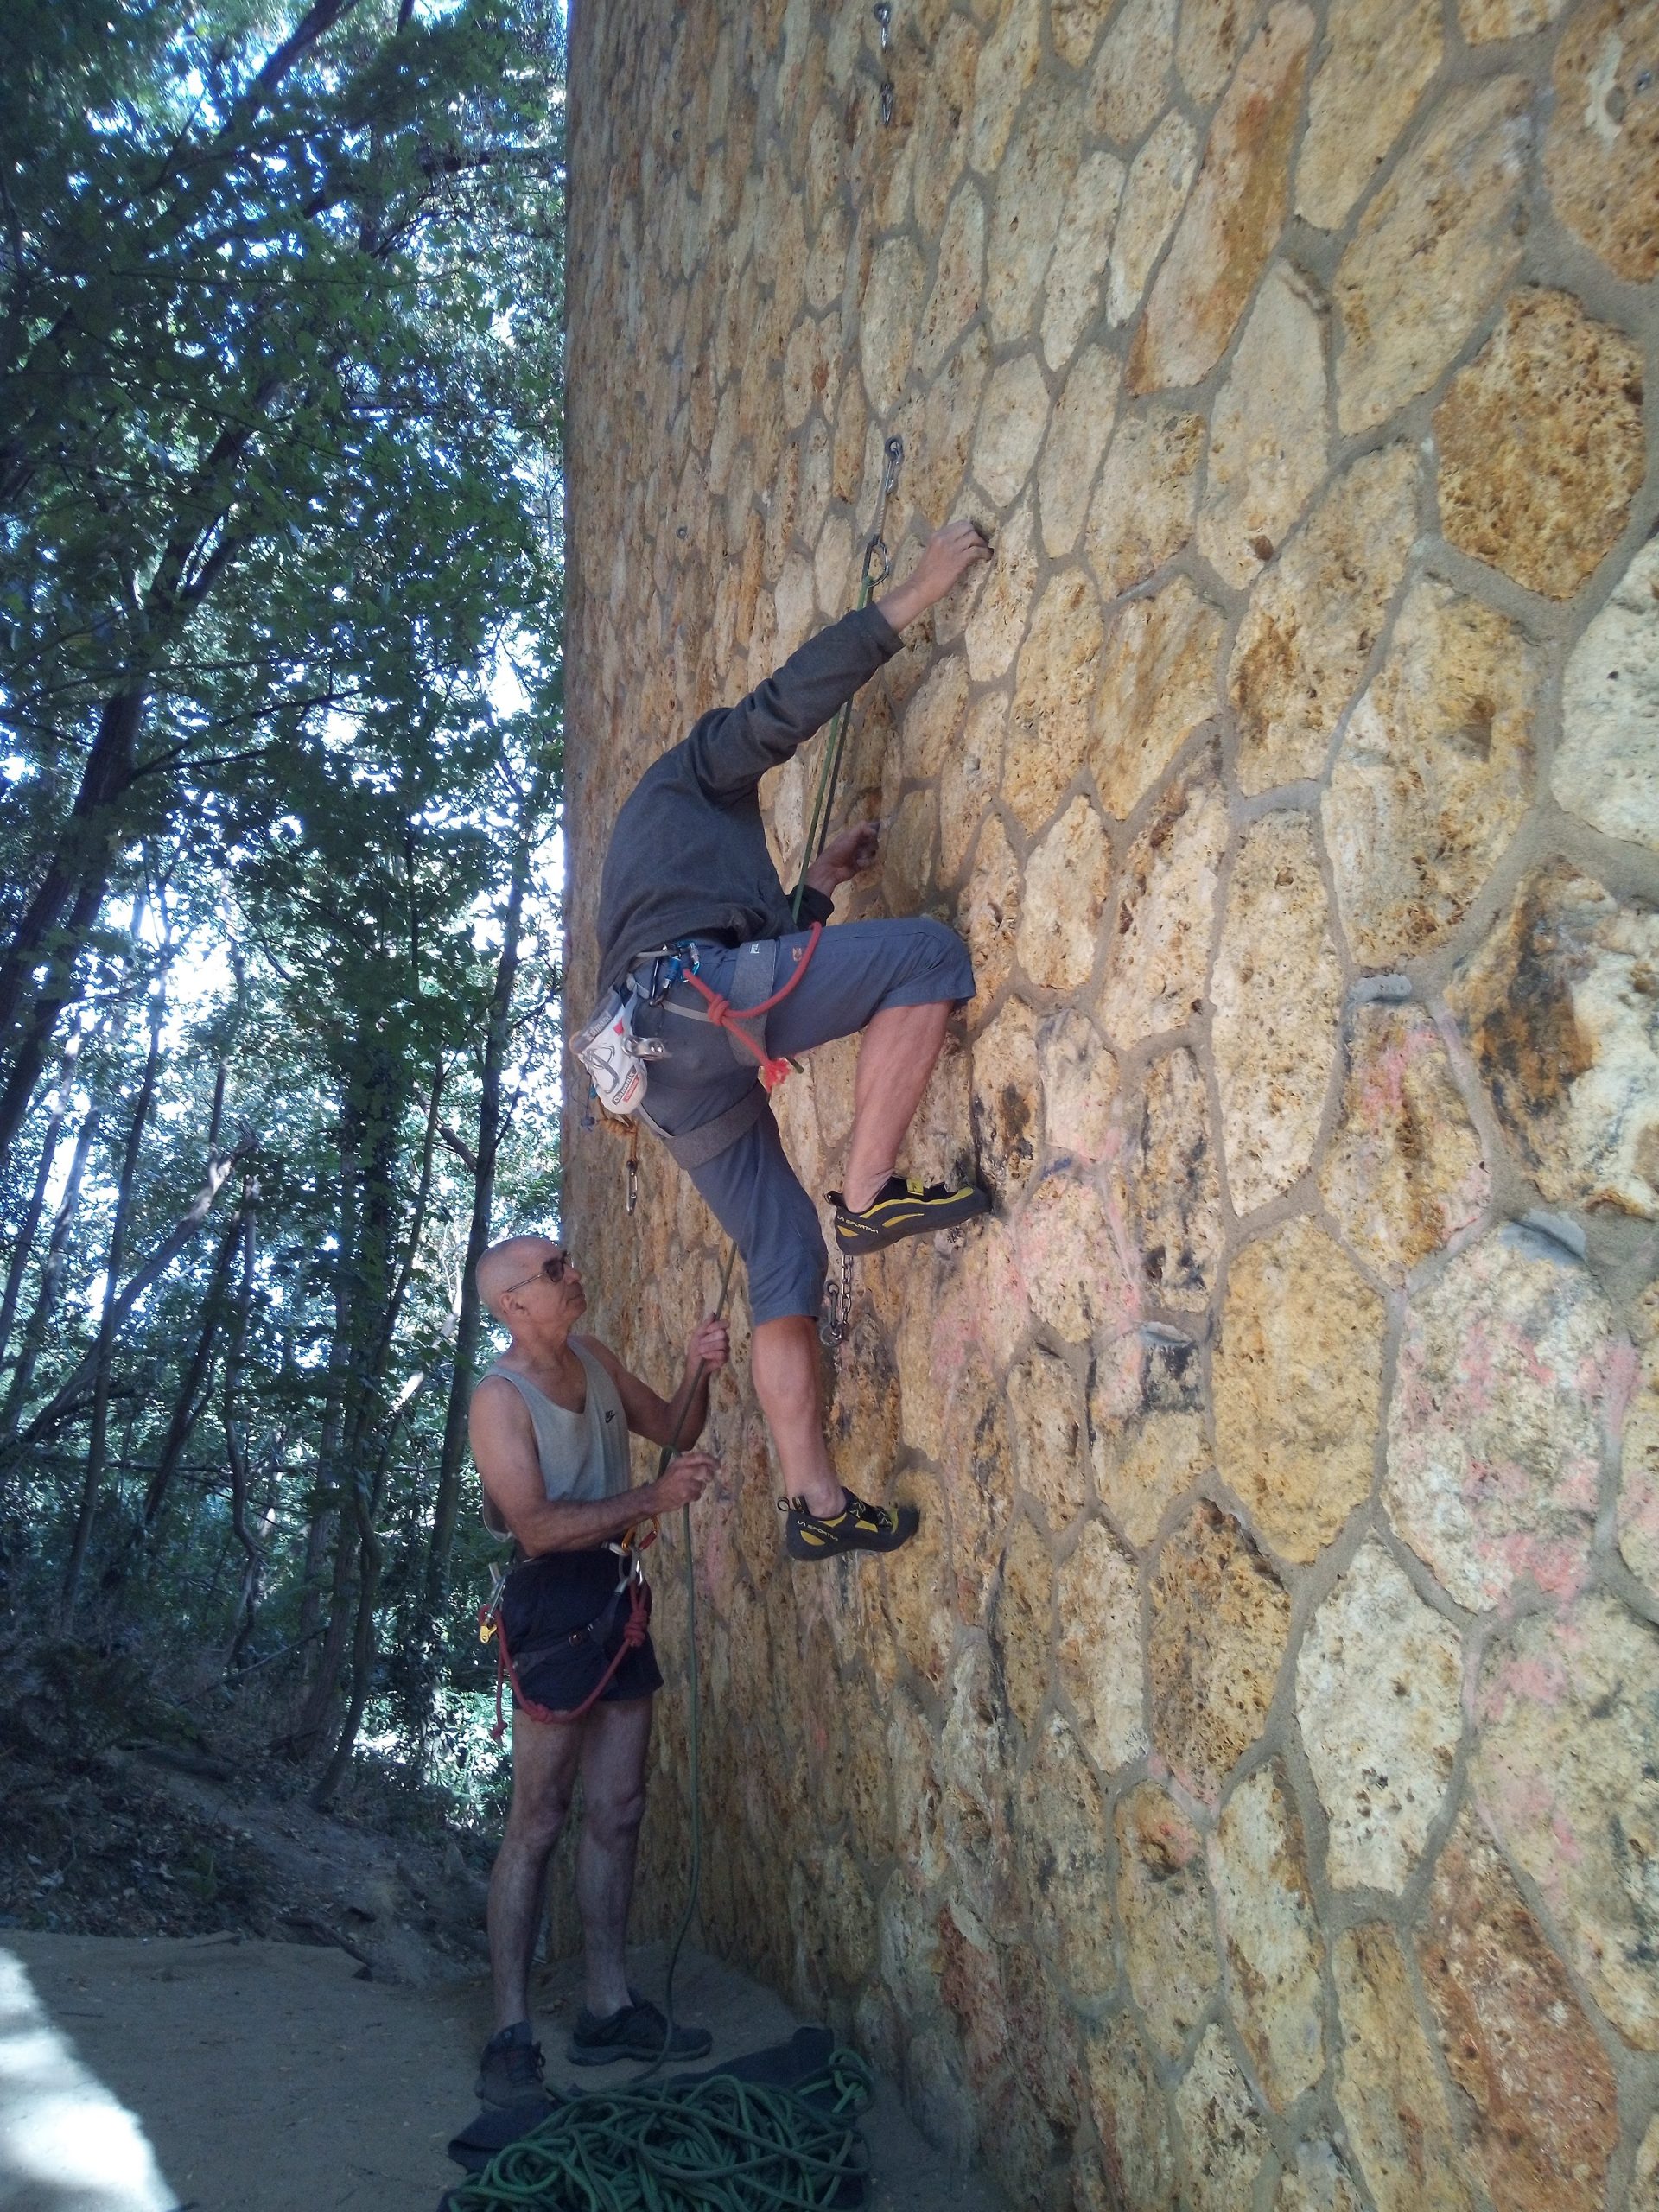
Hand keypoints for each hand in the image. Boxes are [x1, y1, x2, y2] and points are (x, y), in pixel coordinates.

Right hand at [651, 1451, 718, 1513]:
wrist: (655, 1497)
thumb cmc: (667, 1482)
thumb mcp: (675, 1467)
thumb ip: (689, 1464)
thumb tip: (708, 1464)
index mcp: (680, 1462)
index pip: (700, 1457)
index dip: (711, 1460)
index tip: (718, 1465)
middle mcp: (683, 1471)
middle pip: (704, 1470)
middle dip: (709, 1475)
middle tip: (708, 1478)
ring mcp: (685, 1483)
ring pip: (702, 1485)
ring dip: (699, 1488)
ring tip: (689, 1489)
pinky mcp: (686, 1494)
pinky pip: (698, 1495)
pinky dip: (695, 1496)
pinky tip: (686, 1495)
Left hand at [687, 1317, 728, 1370]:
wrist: (694, 1364)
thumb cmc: (695, 1349)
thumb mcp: (697, 1335)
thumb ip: (705, 1325)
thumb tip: (712, 1313)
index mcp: (717, 1331)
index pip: (725, 1323)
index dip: (717, 1325)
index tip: (708, 1330)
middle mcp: (724, 1338)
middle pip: (722, 1334)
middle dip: (709, 1339)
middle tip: (700, 1343)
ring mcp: (725, 1349)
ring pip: (722, 1344)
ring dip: (708, 1347)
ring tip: (701, 1351)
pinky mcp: (725, 1358)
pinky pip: (722, 1354)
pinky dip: (711, 1354)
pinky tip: (705, 1356)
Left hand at [804, 818, 878, 895]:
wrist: (831, 869)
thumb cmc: (838, 850)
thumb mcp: (849, 836)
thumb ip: (862, 829)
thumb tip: (875, 831)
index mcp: (854, 834)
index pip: (869, 828)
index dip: (872, 831)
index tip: (872, 835)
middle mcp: (859, 842)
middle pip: (874, 840)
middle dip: (870, 844)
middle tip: (862, 847)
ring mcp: (861, 853)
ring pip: (873, 851)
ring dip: (866, 854)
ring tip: (858, 857)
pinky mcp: (862, 864)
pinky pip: (871, 861)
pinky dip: (865, 862)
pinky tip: (858, 864)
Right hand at [876, 519, 992, 630]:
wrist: (919, 588)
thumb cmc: (925, 576)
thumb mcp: (932, 552)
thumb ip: (944, 545)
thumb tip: (959, 545)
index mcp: (937, 535)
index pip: (959, 525)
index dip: (969, 531)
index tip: (973, 539)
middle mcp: (944, 538)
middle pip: (968, 527)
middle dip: (977, 535)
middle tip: (980, 545)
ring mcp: (951, 548)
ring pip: (974, 537)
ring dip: (982, 544)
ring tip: (985, 552)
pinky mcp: (958, 560)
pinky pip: (977, 550)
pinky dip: (985, 553)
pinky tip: (987, 557)